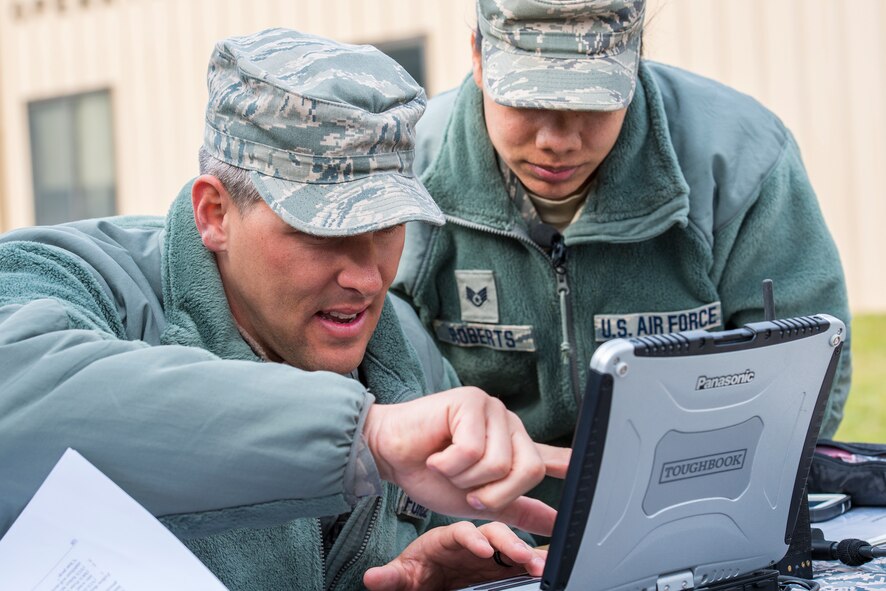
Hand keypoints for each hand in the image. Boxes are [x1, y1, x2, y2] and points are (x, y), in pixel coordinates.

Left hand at [363, 521, 545, 590]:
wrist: (427, 582)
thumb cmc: (415, 573)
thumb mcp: (402, 577)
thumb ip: (391, 578)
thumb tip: (372, 578)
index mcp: (445, 540)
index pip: (461, 532)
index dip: (474, 539)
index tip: (484, 551)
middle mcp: (470, 542)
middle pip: (492, 533)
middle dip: (509, 543)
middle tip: (523, 556)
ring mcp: (487, 554)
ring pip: (510, 546)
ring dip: (526, 552)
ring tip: (540, 564)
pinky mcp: (499, 567)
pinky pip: (518, 562)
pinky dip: (532, 562)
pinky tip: (545, 568)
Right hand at [364, 387, 570, 534]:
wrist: (390, 454)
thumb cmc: (429, 472)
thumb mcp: (478, 501)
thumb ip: (517, 508)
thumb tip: (555, 523)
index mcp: (513, 446)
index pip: (548, 457)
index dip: (569, 464)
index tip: (587, 468)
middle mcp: (508, 425)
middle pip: (528, 471)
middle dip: (494, 494)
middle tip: (468, 492)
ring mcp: (491, 410)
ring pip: (498, 463)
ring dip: (465, 479)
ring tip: (447, 466)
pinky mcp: (470, 401)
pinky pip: (473, 450)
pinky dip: (450, 464)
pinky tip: (437, 453)